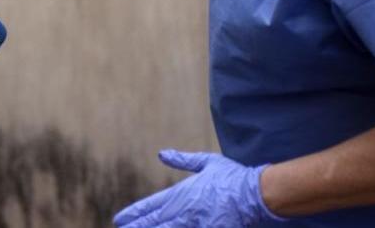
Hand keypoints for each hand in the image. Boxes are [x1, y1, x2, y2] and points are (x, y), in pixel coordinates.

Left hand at [113, 150, 284, 226]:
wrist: (255, 193)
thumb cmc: (232, 177)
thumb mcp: (206, 163)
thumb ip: (183, 160)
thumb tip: (162, 153)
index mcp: (180, 195)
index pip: (151, 206)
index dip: (134, 214)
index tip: (119, 219)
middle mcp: (183, 211)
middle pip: (154, 223)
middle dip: (137, 227)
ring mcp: (195, 224)